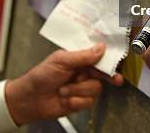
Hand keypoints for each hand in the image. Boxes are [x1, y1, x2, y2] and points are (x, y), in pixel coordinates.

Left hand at [4, 43, 123, 124]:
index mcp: (78, 58)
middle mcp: (83, 72)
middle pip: (102, 74)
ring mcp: (82, 87)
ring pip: (95, 89)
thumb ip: (82, 56)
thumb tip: (101, 48)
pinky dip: (75, 101)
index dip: (109, 59)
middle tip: (115, 79)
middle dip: (104, 77)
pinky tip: (65, 99)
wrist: (30, 99)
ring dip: (78, 90)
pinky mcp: (80, 102)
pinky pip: (88, 102)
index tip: (118, 62)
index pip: (98, 56)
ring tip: (63, 90)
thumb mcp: (60, 61)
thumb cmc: (40, 76)